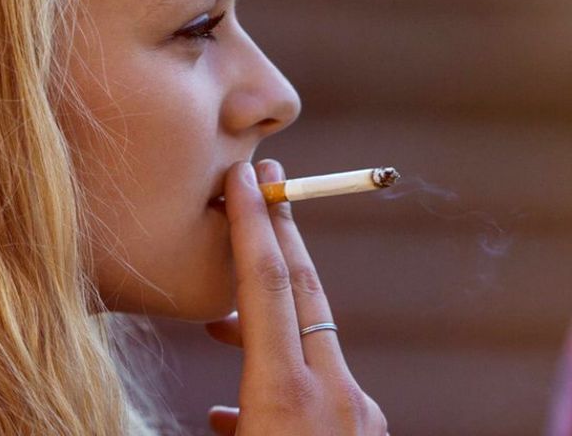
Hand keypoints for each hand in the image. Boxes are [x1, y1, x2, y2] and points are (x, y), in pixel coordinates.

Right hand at [203, 159, 388, 435]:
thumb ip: (228, 420)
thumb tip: (218, 415)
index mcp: (286, 396)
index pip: (267, 287)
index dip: (254, 225)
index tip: (245, 177)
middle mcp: (333, 393)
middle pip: (304, 289)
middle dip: (281, 228)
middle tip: (267, 178)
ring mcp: (359, 410)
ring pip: (313, 336)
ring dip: (273, 309)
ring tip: (225, 318)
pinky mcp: (368, 430)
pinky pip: (323, 384)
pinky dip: (288, 373)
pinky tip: (248, 402)